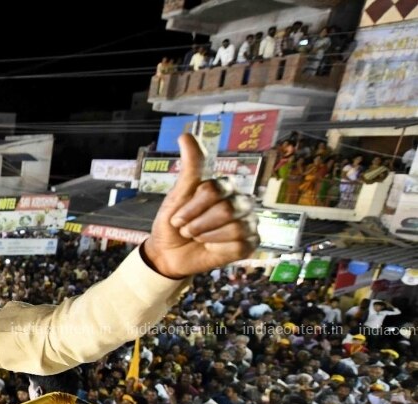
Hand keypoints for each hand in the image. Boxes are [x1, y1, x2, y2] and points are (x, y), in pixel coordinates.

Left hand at [143, 133, 257, 278]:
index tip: (177, 218)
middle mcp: (240, 202)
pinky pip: (240, 244)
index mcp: (224, 187)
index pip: (213, 189)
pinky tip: (211, 247)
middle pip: (225, 209)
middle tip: (187, 229)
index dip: (191, 207)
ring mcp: (247, 223)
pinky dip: (219, 247)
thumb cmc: (173, 223)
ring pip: (234, 227)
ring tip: (198, 237)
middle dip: (197, 223)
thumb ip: (190, 166)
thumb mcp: (177, 194)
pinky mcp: (250, 244)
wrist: (168, 253)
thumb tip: (185, 135)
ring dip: (206, 236)